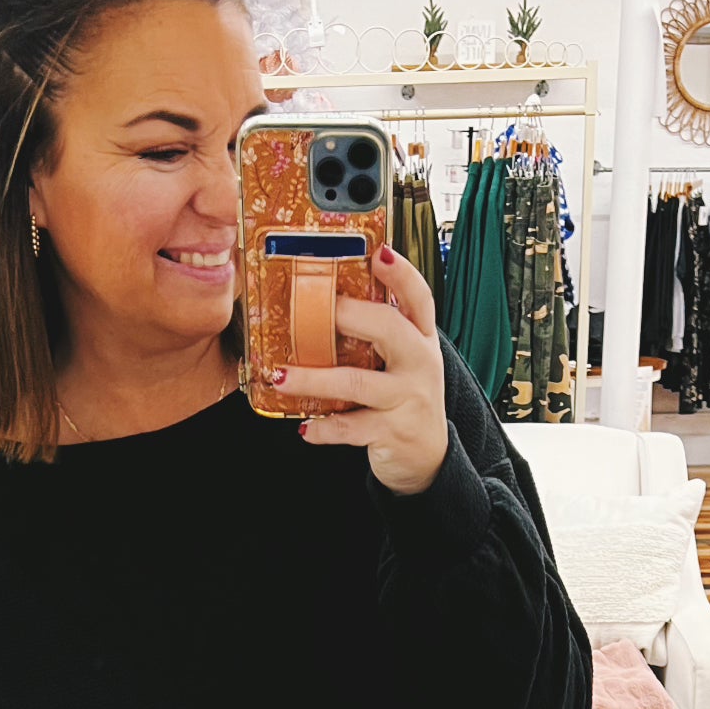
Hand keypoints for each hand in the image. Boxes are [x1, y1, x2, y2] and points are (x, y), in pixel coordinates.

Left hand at [271, 243, 449, 495]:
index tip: (379, 252)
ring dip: (315, 378)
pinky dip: (324, 428)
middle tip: (314, 309)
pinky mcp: (393, 432)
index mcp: (421, 339)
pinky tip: (304, 426)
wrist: (428, 455)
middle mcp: (419, 363)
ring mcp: (408, 398)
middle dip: (349, 314)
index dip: (401, 274)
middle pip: (388, 327)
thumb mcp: (404, 360)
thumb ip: (380, 333)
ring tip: (281, 375)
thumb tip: (328, 302)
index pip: (418, 298)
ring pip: (357, 383)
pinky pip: (350, 429)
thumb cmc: (406, 398)